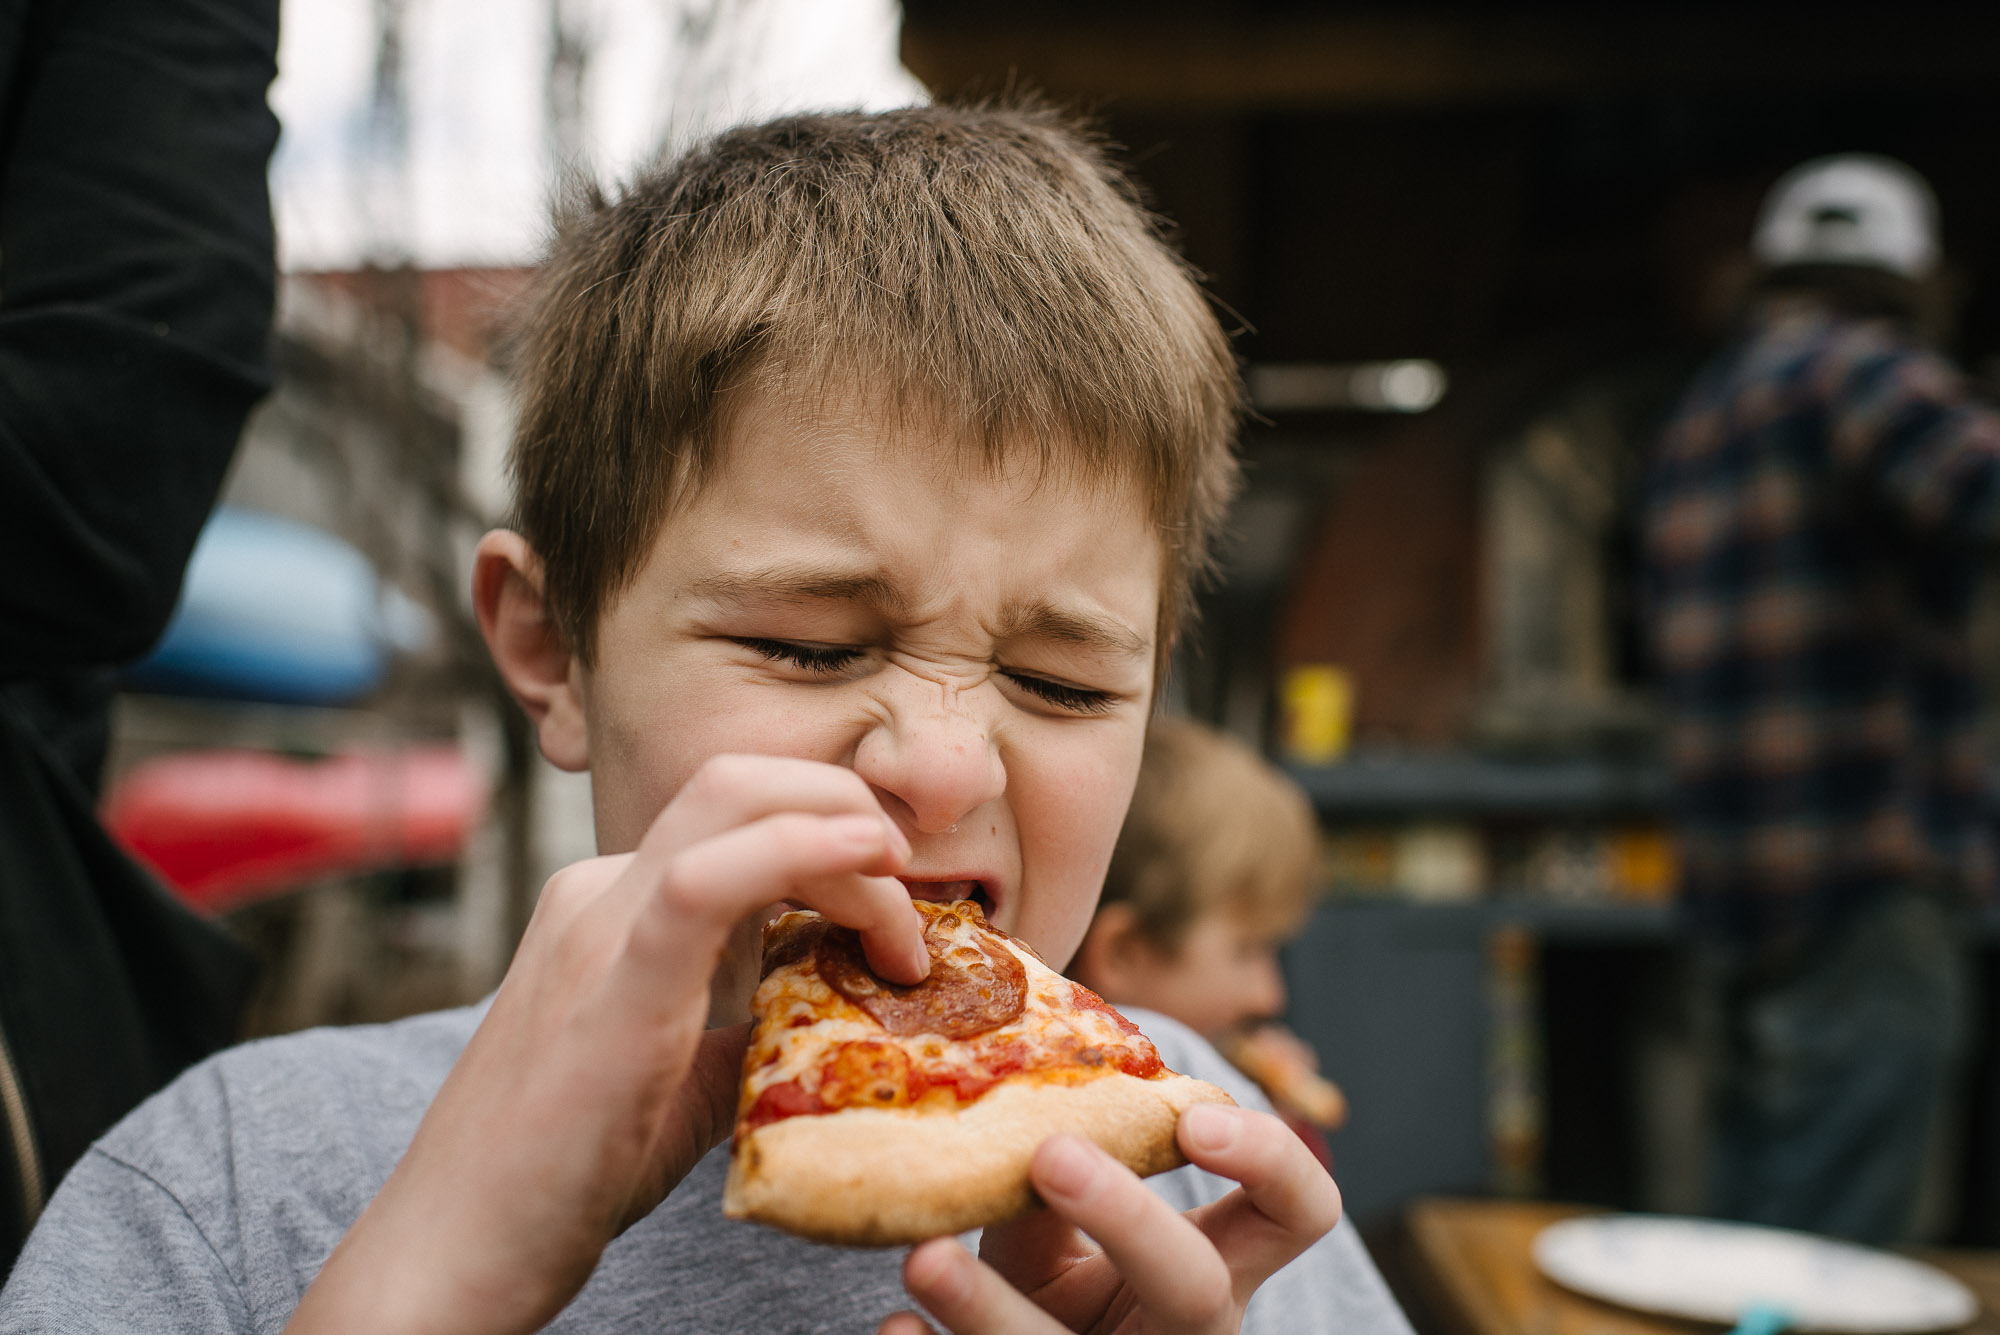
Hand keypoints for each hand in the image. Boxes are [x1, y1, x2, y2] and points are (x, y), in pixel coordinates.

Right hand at [286, 755, 927, 1334]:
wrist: (453, 1253)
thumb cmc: (562, 1175)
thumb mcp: (681, 1078)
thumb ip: (749, 1027)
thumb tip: (841, 1011)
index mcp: (610, 904)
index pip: (741, 819)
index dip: (836, 838)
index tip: (900, 910)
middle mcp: (597, 890)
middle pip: (744, 782)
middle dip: (849, 809)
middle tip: (916, 899)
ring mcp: (595, 925)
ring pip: (737, 804)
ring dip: (848, 838)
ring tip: (905, 923)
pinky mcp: (610, 980)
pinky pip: (707, 878)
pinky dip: (799, 848)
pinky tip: (869, 859)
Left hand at [878, 1103, 1339, 1334]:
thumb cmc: (1060, 1293)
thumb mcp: (1063, 1236)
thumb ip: (1050, 1180)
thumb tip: (998, 1094)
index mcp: (1216, 1272)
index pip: (1297, 1213)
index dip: (1270, 1162)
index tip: (1194, 1118)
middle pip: (1192, 1287)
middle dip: (1128, 1220)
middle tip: (1053, 1155)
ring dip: (988, 1309)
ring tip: (925, 1256)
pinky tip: (898, 1333)